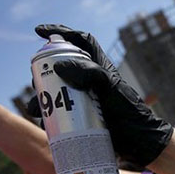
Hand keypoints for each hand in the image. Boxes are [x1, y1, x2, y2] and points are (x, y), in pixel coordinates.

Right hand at [34, 24, 172, 166]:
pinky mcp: (82, 117)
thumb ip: (89, 72)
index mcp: (99, 66)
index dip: (60, 32)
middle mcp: (89, 80)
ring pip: (55, 91)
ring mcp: (84, 99)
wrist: (139, 141)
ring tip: (35, 108)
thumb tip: (58, 66)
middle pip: (60, 67)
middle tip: (37, 79)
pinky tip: (42, 123)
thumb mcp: (110, 88)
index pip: (79, 41)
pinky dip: (48, 118)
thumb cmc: (129, 111)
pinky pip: (59, 114)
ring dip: (41, 98)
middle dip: (44, 71)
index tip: (39, 32)